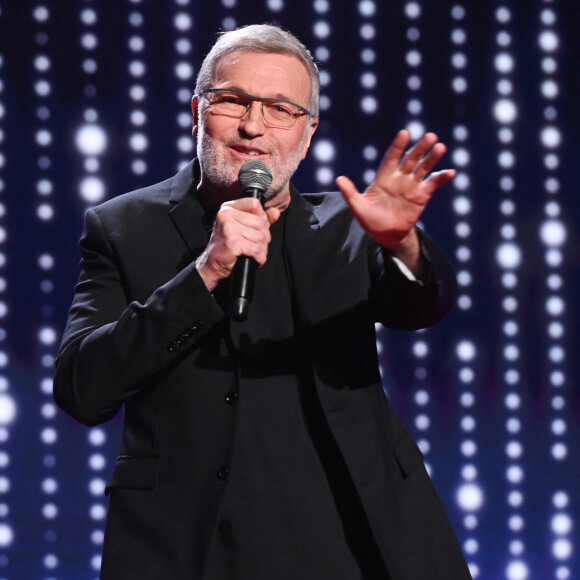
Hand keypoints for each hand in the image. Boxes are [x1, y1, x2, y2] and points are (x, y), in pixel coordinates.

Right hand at [195, 198, 280, 290]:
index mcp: (228, 208)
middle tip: (254, 246)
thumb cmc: (228, 246)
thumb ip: (261, 219)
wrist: (213, 266)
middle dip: (263, 238)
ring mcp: (228, 227)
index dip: (261, 218)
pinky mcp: (232, 241)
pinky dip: (259, 258)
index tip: (255, 230)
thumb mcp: (243, 228)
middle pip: (261, 223)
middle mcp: (226, 214)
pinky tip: (253, 260)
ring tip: (253, 254)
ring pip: (261, 237)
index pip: (254, 204)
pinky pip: (257, 249)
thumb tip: (276, 212)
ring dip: (262, 250)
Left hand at [336, 130, 454, 269]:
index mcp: (383, 178)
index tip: (405, 133)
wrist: (386, 234)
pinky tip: (451, 172)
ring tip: (440, 147)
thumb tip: (338, 179)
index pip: (391, 158)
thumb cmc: (370, 220)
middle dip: (419, 148)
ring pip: (423, 168)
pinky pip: (433, 184)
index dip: (398, 146)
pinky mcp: (421, 196)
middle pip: (410, 160)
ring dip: (431, 158)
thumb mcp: (357, 207)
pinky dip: (441, 178)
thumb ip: (350, 193)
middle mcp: (399, 178)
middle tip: (430, 136)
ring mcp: (411, 186)